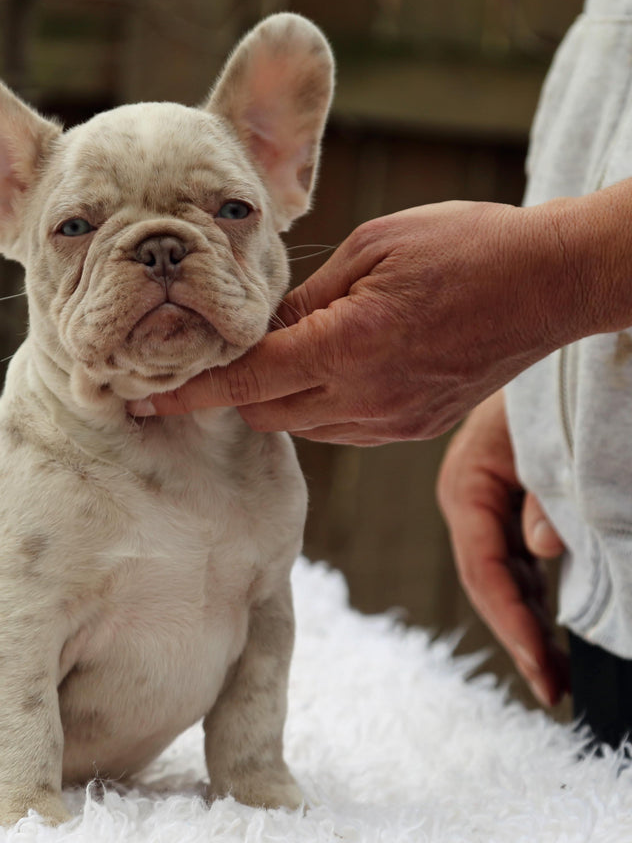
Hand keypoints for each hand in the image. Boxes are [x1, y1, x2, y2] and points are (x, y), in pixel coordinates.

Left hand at [129, 199, 574, 444]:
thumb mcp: (371, 249)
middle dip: (235, 390)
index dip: (188, 393)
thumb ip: (306, 299)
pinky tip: (335, 365)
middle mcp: (365, 399)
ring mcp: (392, 422)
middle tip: (222, 353)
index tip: (145, 400)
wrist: (552, 282)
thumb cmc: (465, 246)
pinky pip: (342, 429)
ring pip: (301, 426)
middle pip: (263, 414)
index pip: (243, 383)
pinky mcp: (413, 429)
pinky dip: (320, 405)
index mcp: (346, 347)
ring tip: (292, 351)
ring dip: (279, 397)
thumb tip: (260, 329)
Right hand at [436, 390, 567, 705]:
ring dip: (526, 622)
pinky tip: (550, 624)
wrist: (526, 335)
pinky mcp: (503, 504)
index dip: (511, 622)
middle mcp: (470, 501)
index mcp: (467, 485)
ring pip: (500, 577)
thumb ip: (544, 493)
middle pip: (487, 584)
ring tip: (555, 671)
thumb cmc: (540, 388)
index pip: (484, 568)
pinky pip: (512, 560)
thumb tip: (542, 546)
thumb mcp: (544, 438)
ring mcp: (485, 504)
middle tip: (553, 688)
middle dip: (519, 637)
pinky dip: (531, 596)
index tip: (541, 668)